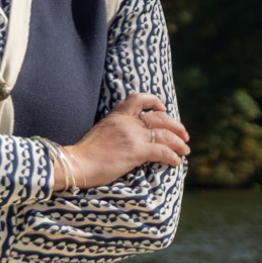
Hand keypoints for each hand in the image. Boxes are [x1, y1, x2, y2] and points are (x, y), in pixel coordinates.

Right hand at [61, 91, 189, 188]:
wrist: (77, 164)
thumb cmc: (86, 154)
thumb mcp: (101, 132)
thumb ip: (118, 130)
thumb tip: (132, 139)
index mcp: (117, 115)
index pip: (138, 98)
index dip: (155, 101)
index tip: (163, 108)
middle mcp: (127, 122)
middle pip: (160, 117)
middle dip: (176, 125)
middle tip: (184, 135)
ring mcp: (133, 135)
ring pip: (165, 134)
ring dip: (179, 142)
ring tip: (185, 150)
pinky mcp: (136, 151)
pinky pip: (162, 151)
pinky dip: (172, 156)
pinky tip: (176, 161)